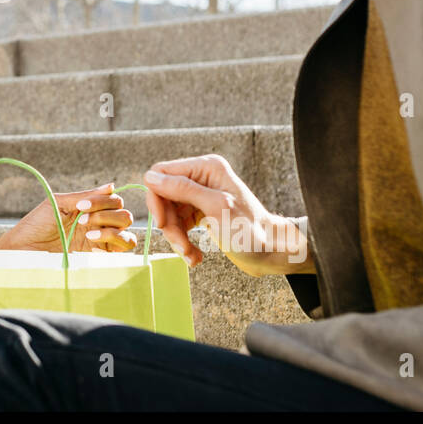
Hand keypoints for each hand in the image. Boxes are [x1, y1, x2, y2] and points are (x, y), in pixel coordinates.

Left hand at [0, 182, 136, 252]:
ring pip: (127, 233)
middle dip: (107, 213)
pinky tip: (92, 241)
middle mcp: (98, 226)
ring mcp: (100, 243)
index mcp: (89, 210)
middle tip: (83, 219)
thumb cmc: (36, 225)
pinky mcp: (99, 259)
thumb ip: (86, 196)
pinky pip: (123, 250)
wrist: (22, 250)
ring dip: (111, 228)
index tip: (81, 205)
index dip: (103, 200)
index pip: (114, 201)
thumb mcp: (60, 203)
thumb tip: (112, 185)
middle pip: (124, 215)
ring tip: (88, 232)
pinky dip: (114, 241)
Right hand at [143, 154, 311, 276]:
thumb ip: (183, 189)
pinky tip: (194, 256)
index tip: (164, 223)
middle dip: (169, 224)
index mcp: (206, 168)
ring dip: (176, 238)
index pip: (162, 174)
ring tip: (190, 255)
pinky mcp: (202, 213)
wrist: (271, 253)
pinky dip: (183, 242)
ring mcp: (201, 196)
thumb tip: (150, 177)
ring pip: (170, 214)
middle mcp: (202, 177)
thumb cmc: (251, 231)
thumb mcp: (216, 208)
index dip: (157, 199)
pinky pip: (180, 225)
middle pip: (164, 197)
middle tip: (181, 246)